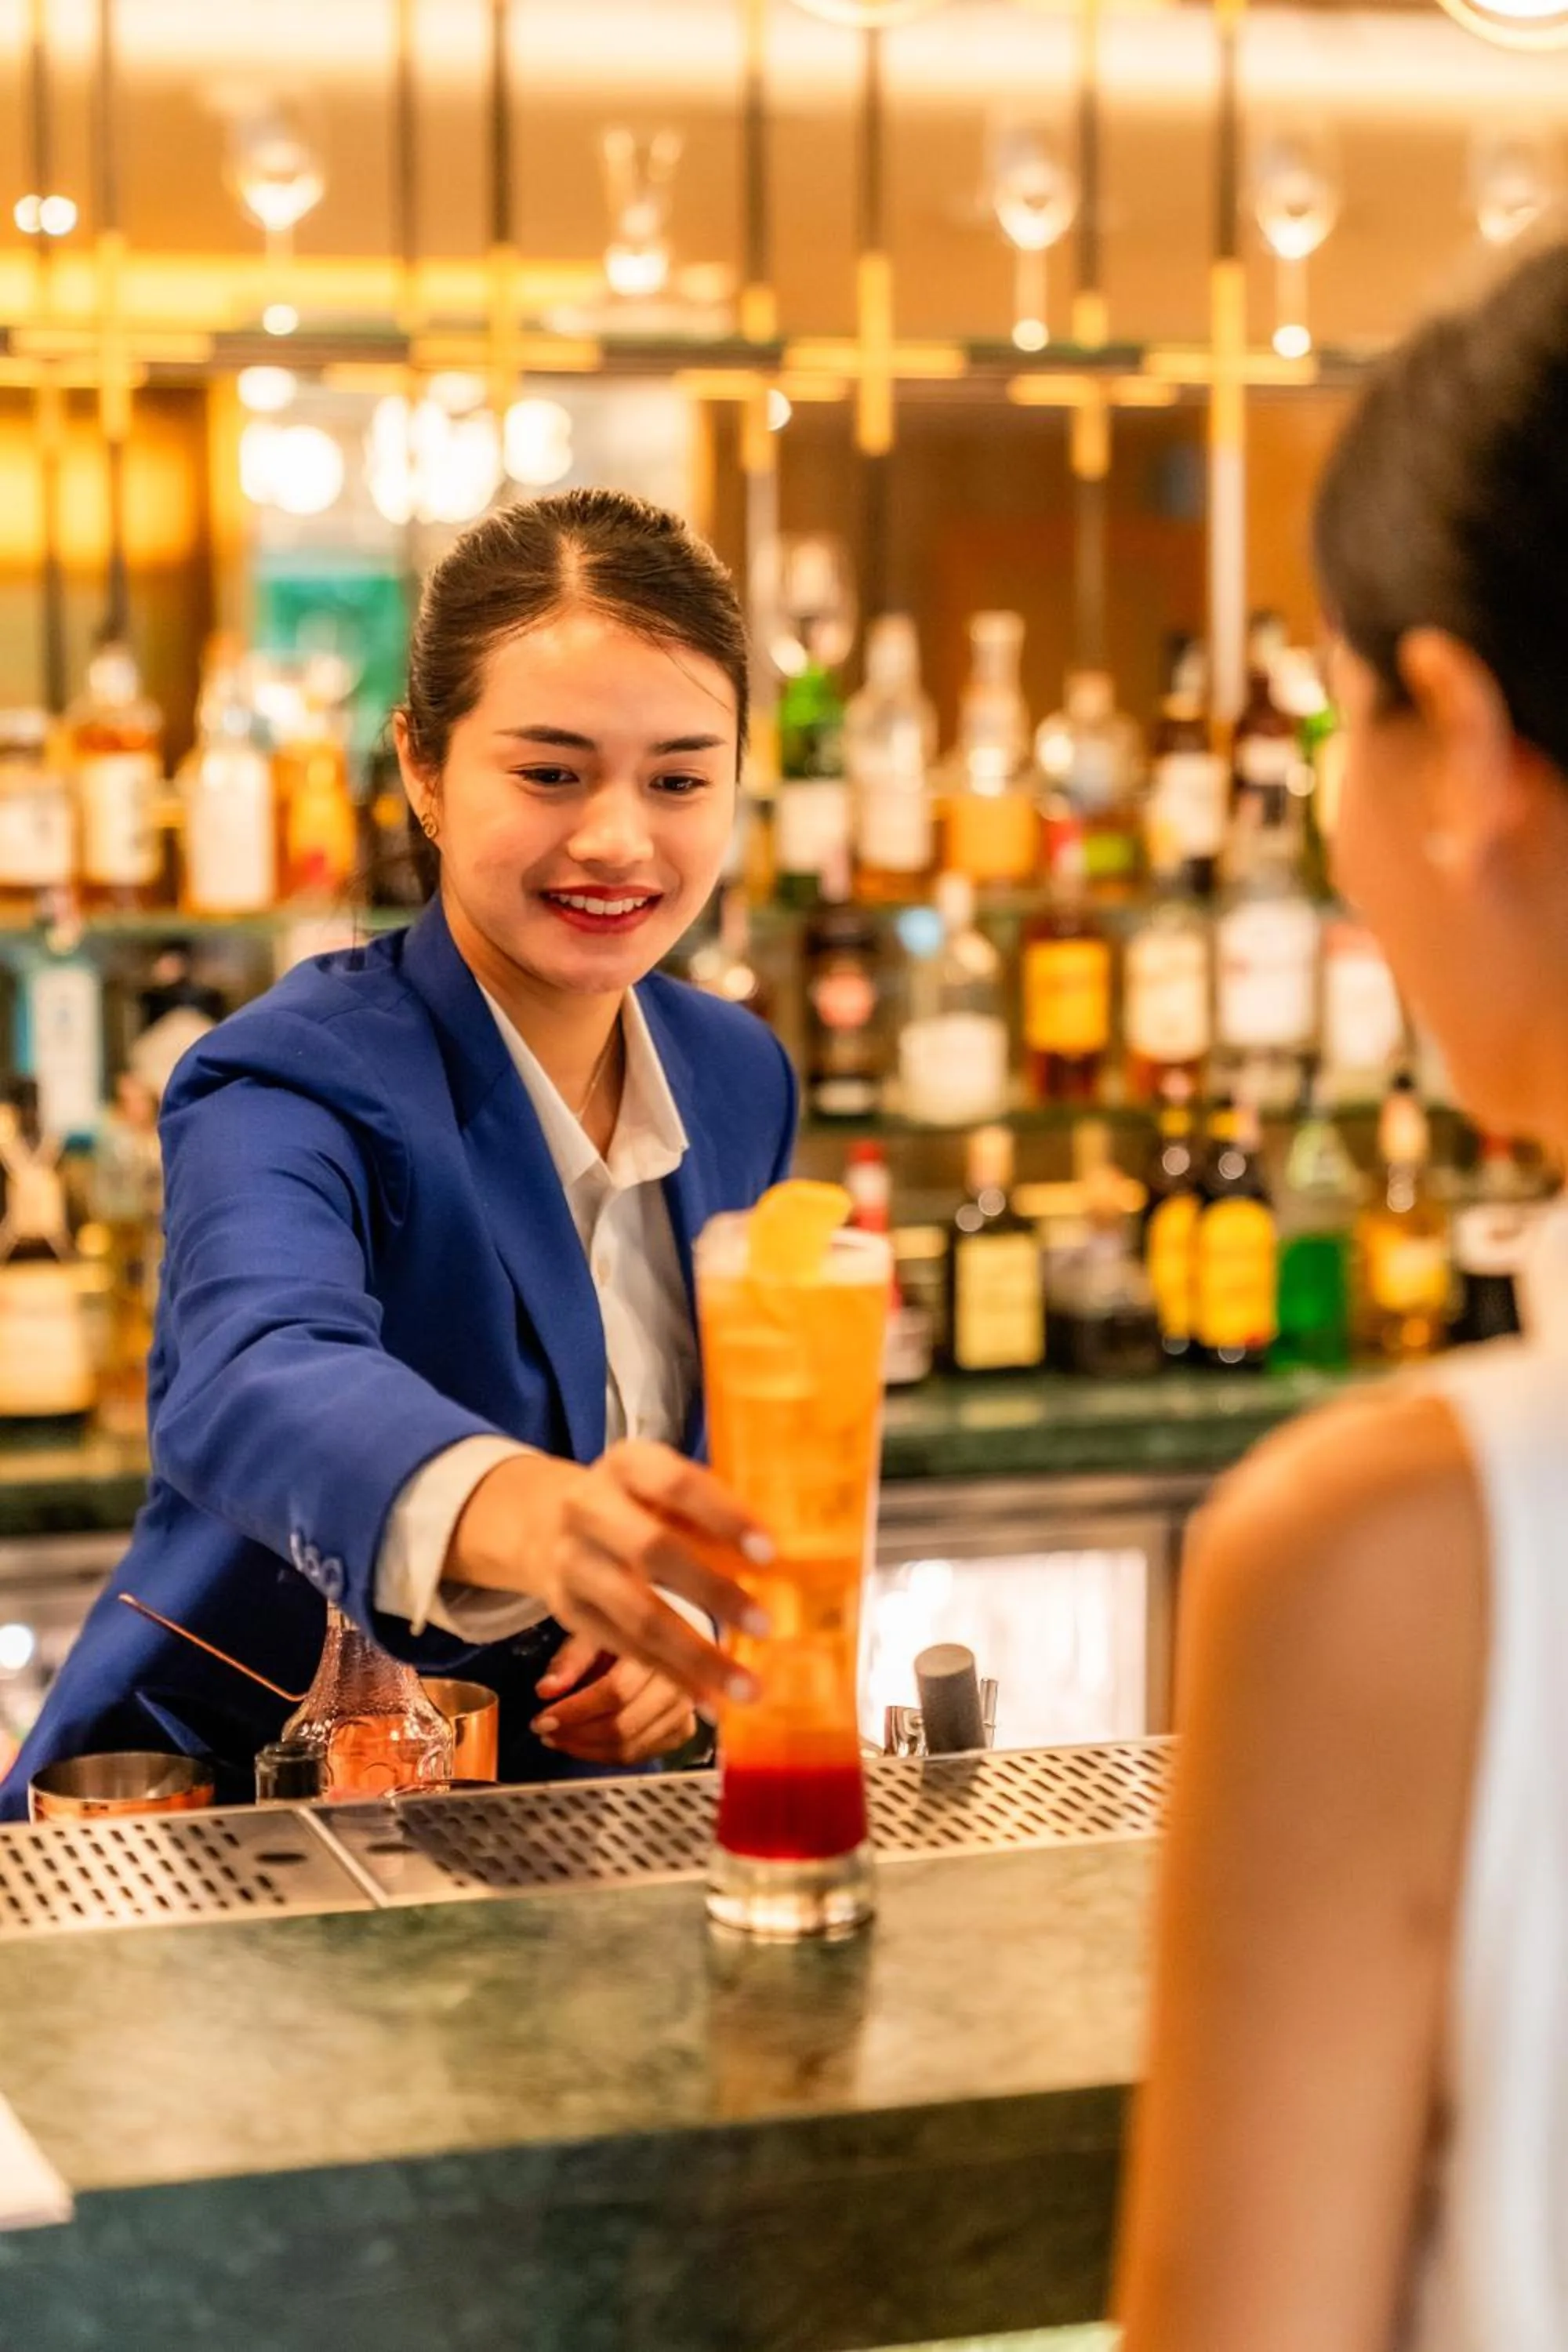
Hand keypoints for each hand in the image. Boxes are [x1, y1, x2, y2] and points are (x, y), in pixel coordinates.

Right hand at [446, 1439, 771, 1712]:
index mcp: (626, 1465)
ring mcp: (572, 1562)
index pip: (676, 1485)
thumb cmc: (635, 1503)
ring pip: (636, 1616)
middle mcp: (589, 1509)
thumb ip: (712, 1515)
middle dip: (712, 1592)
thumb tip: (787, 1564)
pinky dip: (670, 1676)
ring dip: (696, 1656)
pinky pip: (625, 1648)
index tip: (769, 1553)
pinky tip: (710, 1697)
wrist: (545, 1522)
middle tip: (765, 1625)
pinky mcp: (568, 1611)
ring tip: (746, 1687)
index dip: (723, 1517)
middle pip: (651, 1551)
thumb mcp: (662, 1488)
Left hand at [531, 1639, 697, 1765]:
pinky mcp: (683, 1729)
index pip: (615, 1692)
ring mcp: (684, 1711)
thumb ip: (570, 1661)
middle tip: (547, 1732)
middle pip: (623, 1726)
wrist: (666, 1634)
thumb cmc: (628, 1629)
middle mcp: (678, 1684)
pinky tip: (585, 1744)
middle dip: (577, 1735)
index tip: (543, 1719)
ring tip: (560, 1739)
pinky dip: (608, 1756)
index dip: (575, 1711)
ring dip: (587, 1750)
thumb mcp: (595, 1632)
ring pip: (631, 1747)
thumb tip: (546, 1690)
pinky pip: (641, 1755)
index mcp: (656, 1652)